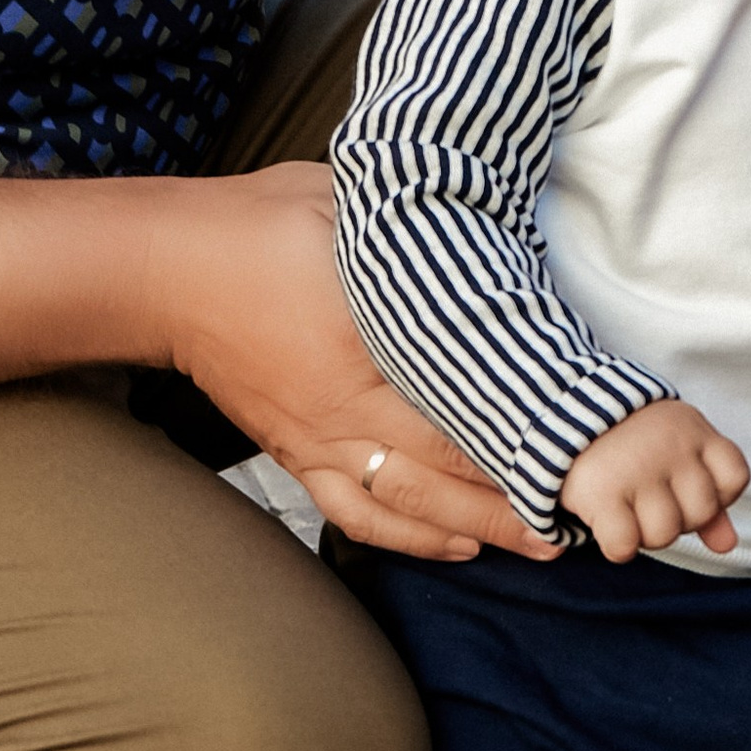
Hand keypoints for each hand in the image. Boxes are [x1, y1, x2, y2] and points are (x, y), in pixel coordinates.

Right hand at [155, 165, 560, 564]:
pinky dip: (410, 539)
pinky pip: (355, 514)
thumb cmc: (262, 223)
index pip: (455, 406)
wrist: (169, 269)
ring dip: (475, 531)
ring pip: (405, 507)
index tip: (577, 447)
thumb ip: (419, 225)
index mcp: (360, 343)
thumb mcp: (350, 203)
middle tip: (581, 511)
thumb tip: (495, 214)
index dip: (519, 434)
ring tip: (538, 543)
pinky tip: (457, 547)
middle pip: (442, 473)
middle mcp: (340, 407)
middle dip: (515, 500)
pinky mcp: (294, 454)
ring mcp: (315, 439)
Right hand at [557, 397, 748, 564]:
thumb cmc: (628, 441)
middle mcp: (669, 448)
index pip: (735, 479)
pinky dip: (617, 545)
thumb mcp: (675, 453)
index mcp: (693, 430)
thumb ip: (708, 498)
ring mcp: (636, 470)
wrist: (558, 409)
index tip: (686, 484)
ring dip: (644, 534)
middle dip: (677, 517)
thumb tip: (727, 545)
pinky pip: (625, 546)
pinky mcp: (602, 492)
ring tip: (626, 508)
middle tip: (649, 498)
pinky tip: (607, 523)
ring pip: (664, 535)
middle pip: (700, 514)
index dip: (717, 495)